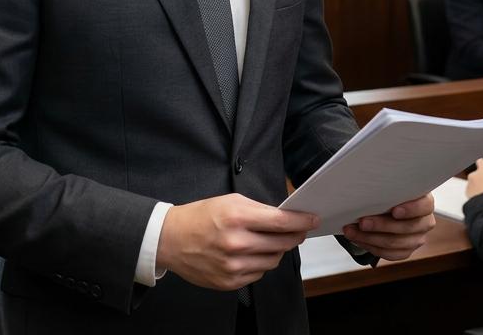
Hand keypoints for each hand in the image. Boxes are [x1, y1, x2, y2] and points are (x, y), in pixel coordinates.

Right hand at [157, 194, 316, 290]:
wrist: (170, 240)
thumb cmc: (200, 217)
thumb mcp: (229, 201)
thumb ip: (259, 209)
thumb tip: (285, 217)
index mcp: (237, 217)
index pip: (281, 222)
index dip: (301, 221)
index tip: (312, 219)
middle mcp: (236, 243)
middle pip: (282, 243)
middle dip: (294, 235)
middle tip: (297, 230)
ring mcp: (233, 266)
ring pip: (273, 260)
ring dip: (277, 250)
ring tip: (269, 241)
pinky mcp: (230, 282)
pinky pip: (259, 274)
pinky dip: (260, 263)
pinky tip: (251, 253)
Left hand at [341, 194, 434, 260]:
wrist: (388, 206)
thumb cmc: (390, 193)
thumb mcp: (391, 186)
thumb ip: (387, 187)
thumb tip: (369, 187)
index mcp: (425, 202)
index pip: (424, 206)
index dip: (410, 209)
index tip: (394, 211)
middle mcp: (425, 221)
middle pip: (407, 228)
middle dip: (381, 225)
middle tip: (362, 222)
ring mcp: (417, 238)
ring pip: (396, 244)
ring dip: (370, 238)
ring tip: (352, 231)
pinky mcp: (407, 250)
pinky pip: (390, 254)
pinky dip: (371, 246)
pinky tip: (358, 239)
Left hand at [466, 158, 482, 197]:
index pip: (480, 161)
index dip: (481, 163)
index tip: (481, 163)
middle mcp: (474, 174)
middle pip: (476, 174)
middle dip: (480, 178)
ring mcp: (469, 182)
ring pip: (473, 182)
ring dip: (477, 186)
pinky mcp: (467, 191)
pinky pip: (471, 190)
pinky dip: (474, 192)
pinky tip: (481, 196)